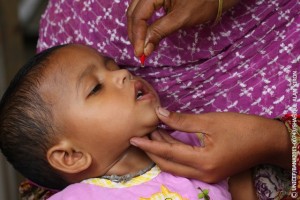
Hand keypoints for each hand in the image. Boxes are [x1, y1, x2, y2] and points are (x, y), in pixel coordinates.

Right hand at [127, 0, 238, 56]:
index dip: (137, 36)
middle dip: (135, 34)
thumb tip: (144, 49)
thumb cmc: (203, 3)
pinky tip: (146, 35)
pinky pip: (143, 10)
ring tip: (141, 46)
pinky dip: (143, 24)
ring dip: (137, 30)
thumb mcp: (181, 18)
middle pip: (133, 13)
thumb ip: (160, 32)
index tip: (139, 53)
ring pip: (136, 12)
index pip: (138, 15)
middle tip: (139, 52)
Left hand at [130, 108, 291, 182]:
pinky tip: (170, 139)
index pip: (168, 152)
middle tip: (143, 132)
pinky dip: (176, 153)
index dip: (149, 144)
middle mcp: (203, 174)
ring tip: (154, 132)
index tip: (133, 138)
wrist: (268, 141)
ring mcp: (208, 175)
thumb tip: (160, 114)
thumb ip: (182, 120)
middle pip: (169, 163)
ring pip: (177, 165)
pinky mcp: (212, 172)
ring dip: (164, 150)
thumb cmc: (242, 128)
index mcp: (203, 162)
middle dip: (154, 149)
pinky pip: (186, 165)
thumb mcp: (210, 121)